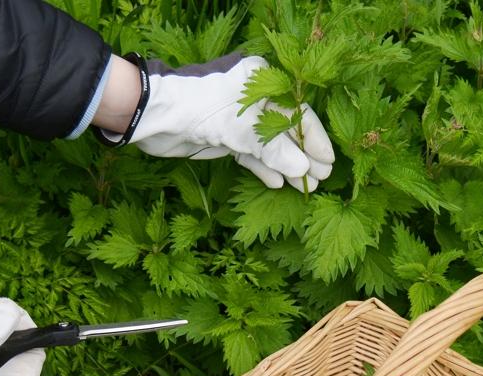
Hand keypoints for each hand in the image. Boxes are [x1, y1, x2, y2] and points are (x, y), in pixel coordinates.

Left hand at [96, 53, 334, 190]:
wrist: (154, 116)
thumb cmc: (201, 109)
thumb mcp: (241, 130)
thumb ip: (274, 150)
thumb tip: (302, 170)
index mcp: (260, 81)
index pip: (297, 112)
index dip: (313, 139)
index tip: (328, 162)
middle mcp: (252, 97)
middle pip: (285, 129)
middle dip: (302, 156)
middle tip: (321, 180)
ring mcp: (237, 118)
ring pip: (269, 144)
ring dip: (286, 166)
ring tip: (305, 187)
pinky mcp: (224, 136)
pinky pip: (250, 154)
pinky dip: (263, 168)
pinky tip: (278, 183)